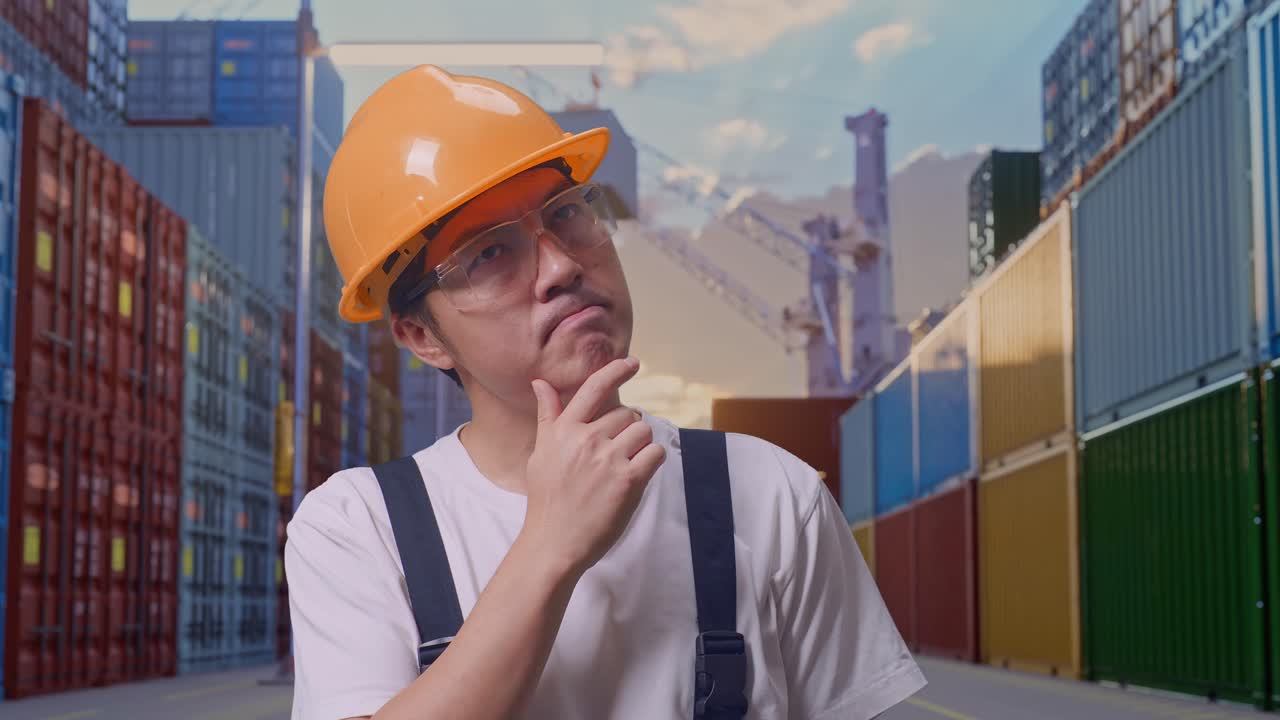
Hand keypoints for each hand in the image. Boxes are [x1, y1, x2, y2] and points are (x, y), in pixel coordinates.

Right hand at [523, 357, 666, 577]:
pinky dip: (652, 460)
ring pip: (642, 430)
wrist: (554, 542)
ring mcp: (608, 459)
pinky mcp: (629, 480)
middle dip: (627, 429)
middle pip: (626, 413)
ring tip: (625, 465)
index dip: (615, 371)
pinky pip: (655, 453)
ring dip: (640, 444)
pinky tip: (638, 473)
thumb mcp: (541, 453)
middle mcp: (586, 439)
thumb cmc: (546, 500)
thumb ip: (548, 417)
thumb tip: (540, 383)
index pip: (593, 389)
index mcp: (564, 430)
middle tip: (616, 453)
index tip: (632, 363)